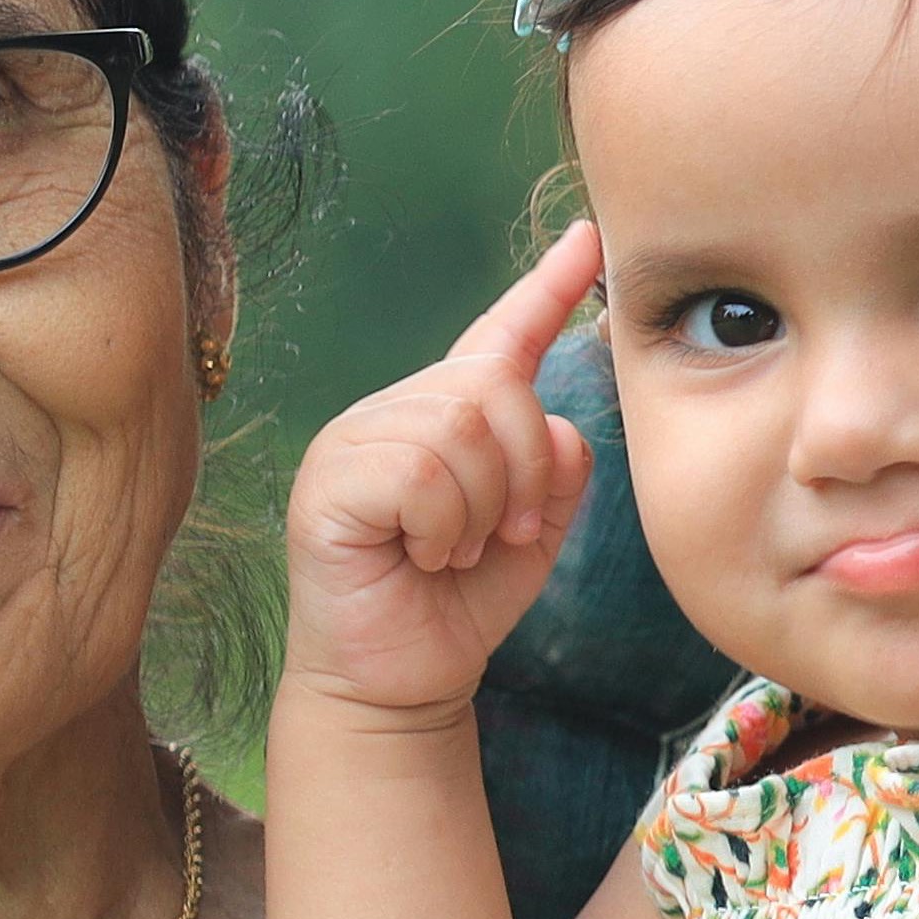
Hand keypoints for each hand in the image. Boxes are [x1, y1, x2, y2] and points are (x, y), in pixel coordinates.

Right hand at [290, 221, 608, 726]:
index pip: (500, 336)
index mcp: (447, 415)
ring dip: (482, 506)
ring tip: (455, 549)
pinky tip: (422, 554)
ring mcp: (352, 441)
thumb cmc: (462, 602)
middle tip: (503, 532)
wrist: (404, 680)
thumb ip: (556, 467)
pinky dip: (444, 524)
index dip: (547, 287)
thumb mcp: (534, 528)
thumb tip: (559, 422)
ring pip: (460, 428)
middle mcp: (394, 412)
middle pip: (493, 388)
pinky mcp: (328, 483)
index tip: (590, 238)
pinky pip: (421, 470)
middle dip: (524, 470)